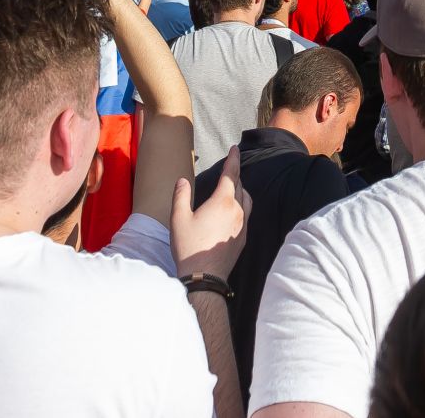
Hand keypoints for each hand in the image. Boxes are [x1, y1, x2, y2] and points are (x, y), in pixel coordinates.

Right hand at [171, 145, 250, 279]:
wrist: (205, 276)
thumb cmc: (189, 247)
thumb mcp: (178, 218)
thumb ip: (180, 196)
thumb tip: (183, 180)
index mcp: (222, 201)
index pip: (231, 174)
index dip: (233, 159)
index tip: (235, 148)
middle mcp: (237, 210)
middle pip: (239, 185)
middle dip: (235, 174)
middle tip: (231, 166)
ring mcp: (242, 224)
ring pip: (246, 199)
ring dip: (241, 189)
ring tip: (233, 186)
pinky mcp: (243, 237)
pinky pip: (246, 214)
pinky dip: (241, 205)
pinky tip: (233, 210)